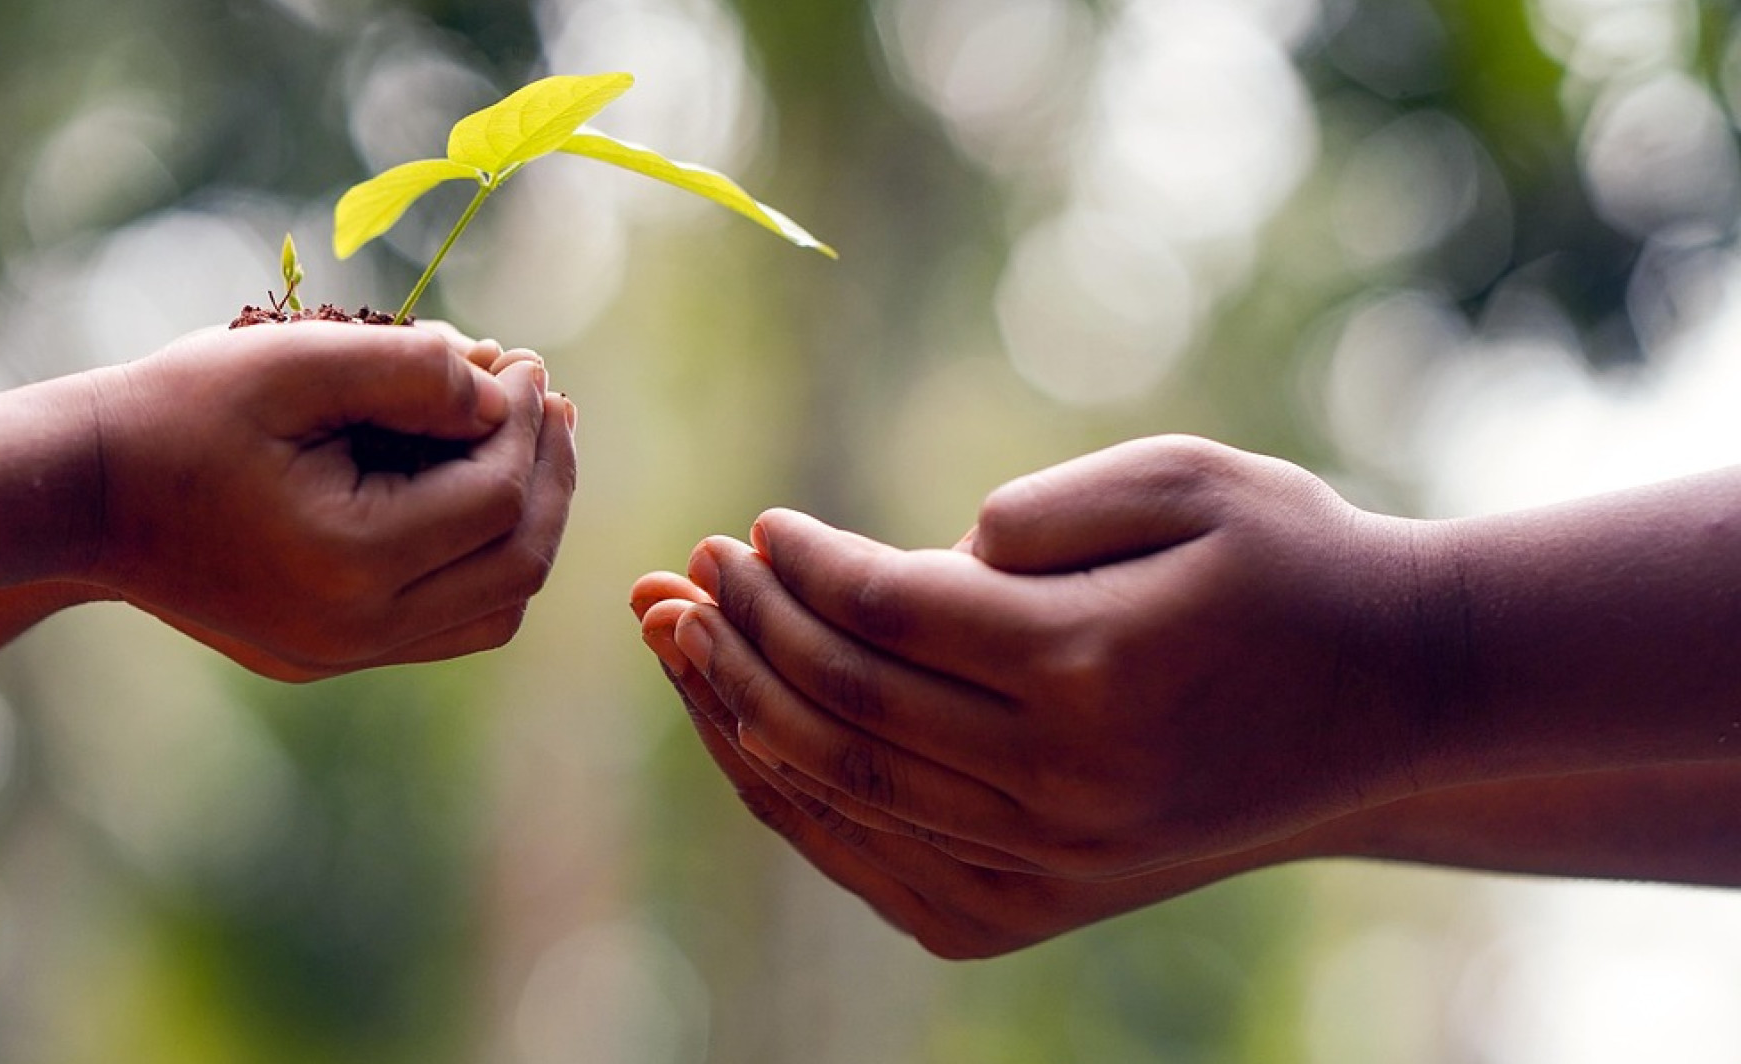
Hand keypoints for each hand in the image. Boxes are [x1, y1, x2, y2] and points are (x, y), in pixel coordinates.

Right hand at [85, 321, 575, 678]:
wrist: (80, 492)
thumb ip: (411, 367)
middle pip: (514, 565)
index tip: (523, 358)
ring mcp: (341, 654)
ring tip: (526, 441)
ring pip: (492, 610)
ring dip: (524, 524)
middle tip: (548, 399)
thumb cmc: (180, 411)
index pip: (496, 497)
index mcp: (352, 563)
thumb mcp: (294, 361)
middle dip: (546, 474)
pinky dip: (477, 560)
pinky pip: (441, 624)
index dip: (525, 421)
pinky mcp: (325, 656)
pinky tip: (472, 488)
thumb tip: (502, 386)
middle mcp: (355, 631)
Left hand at [653, 435, 1453, 878]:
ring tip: (686, 645)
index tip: (759, 525)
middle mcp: (1067, 782)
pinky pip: (882, 865)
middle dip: (746, 633)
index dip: (802, 564)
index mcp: (1094, 666)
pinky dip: (800, 806)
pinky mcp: (1050, 904)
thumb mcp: (1188, 481)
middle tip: (687, 576)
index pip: (887, 611)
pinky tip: (752, 738)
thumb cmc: (1287, 561)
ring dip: (743, 716)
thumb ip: (1042, 511)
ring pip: (845, 794)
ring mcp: (1058, 861)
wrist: (1395, 700)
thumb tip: (913, 564)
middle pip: (846, 706)